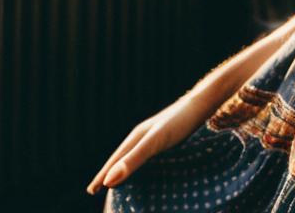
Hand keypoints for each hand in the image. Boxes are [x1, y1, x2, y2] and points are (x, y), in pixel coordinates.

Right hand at [85, 88, 222, 194]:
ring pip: (136, 157)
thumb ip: (134, 159)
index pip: (114, 161)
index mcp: (136, 137)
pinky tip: (150, 172)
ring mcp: (157, 136)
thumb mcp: (155, 141)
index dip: (103, 176)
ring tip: (120, 184)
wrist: (203, 103)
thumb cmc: (179, 121)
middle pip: (122, 158)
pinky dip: (143, 167)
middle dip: (110, 174)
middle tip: (98, 191)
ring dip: (126, 171)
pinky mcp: (169, 139)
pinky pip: (151, 157)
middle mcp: (144, 136)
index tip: (90, 191)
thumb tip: (108, 181)